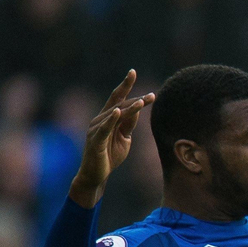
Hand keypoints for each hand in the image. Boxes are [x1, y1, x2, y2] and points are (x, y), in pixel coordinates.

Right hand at [70, 71, 154, 207]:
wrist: (96, 175)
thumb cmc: (109, 155)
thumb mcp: (124, 138)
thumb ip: (129, 124)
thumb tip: (138, 110)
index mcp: (108, 117)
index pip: (117, 98)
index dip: (125, 85)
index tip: (133, 71)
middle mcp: (100, 119)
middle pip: (118, 104)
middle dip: (135, 99)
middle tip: (151, 95)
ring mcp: (96, 129)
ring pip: (114, 115)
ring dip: (129, 108)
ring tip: (142, 102)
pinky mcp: (95, 140)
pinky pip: (104, 128)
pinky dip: (111, 119)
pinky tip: (117, 111)